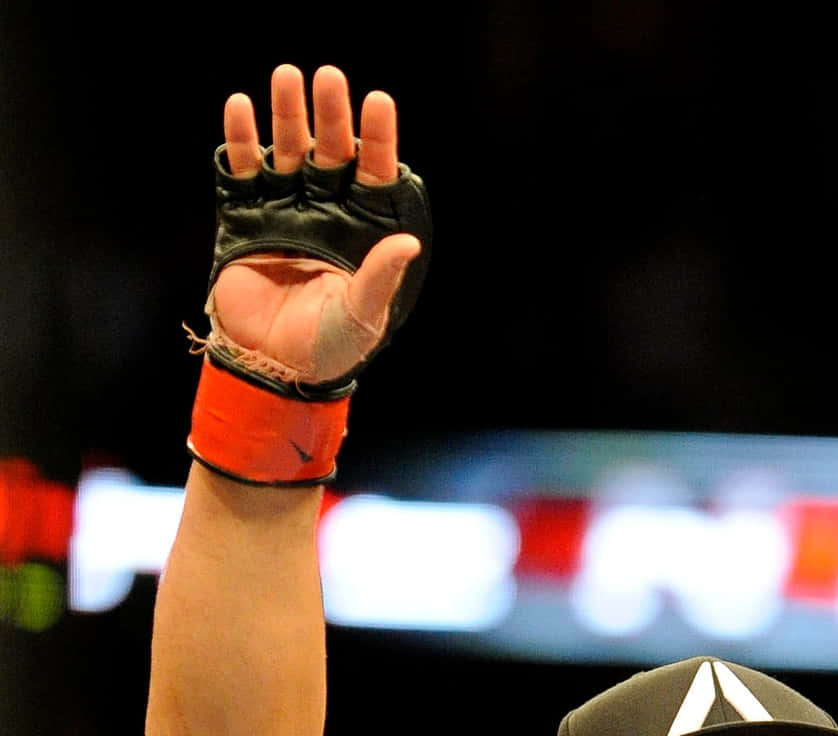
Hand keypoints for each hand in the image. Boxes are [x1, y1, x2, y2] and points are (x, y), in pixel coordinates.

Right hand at [213, 65, 421, 387]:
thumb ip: (381, 277)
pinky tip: (239, 108)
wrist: (275, 366)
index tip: (378, 101)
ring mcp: (285, 208)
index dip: (378, 138)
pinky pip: (242, 171)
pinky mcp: (245, 216)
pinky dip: (239, 140)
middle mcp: (326, 209)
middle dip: (330, 114)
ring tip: (286, 77)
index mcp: (363, 228)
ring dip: (287, 114)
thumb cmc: (332, 346)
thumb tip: (408, 243)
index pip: (374, 173)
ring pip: (287, 150)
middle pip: (330, 150)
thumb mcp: (364, 315)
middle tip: (328, 79)